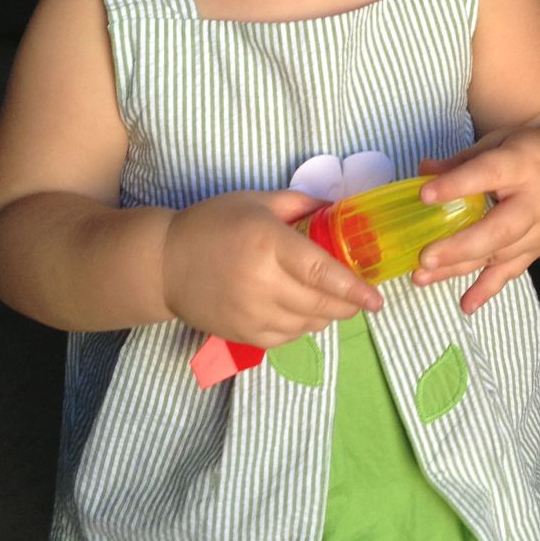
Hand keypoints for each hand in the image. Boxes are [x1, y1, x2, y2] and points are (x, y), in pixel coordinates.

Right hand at [162, 190, 382, 346]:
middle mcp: (262, 282)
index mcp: (268, 244)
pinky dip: (302, 329)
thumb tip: (336, 208)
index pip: (322, 273)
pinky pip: (285, 339)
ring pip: (306, 325)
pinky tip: (303, 314)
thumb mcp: (256, 201)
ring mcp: (251, 313)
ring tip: (331, 303)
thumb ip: (300, 204)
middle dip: (348, 305)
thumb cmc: (211, 224)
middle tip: (360, 299)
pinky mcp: (241, 334)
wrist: (162, 262)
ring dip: (326, 316)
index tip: (377, 297)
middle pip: (320, 304)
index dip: (354, 288)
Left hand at [414, 126, 539, 313]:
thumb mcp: (498, 144)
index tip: (424, 195)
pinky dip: (487, 289)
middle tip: (425, 257)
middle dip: (460, 246)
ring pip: (499, 254)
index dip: (457, 185)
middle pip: (499, 229)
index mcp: (524, 164)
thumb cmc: (528, 155)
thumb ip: (461, 161)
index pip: (489, 173)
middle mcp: (536, 201)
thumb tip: (423, 172)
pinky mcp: (538, 251)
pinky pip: (511, 272)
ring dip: (459, 268)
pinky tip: (466, 304)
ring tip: (421, 276)